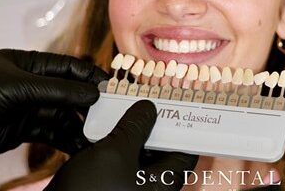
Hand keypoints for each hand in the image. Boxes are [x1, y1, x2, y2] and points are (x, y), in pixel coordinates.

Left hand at [0, 49, 107, 153]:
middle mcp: (31, 84)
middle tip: (107, 114)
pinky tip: (78, 145)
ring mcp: (27, 107)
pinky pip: (51, 133)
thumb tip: (92, 92)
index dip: (91, 76)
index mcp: (28, 65)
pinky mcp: (23, 129)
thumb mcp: (20, 88)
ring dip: (80, 126)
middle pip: (69, 92)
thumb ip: (58, 90)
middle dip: (88, 104)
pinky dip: (66, 140)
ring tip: (95, 134)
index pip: (68, 67)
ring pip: (62, 115)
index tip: (110, 87)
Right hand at [45, 100, 198, 190]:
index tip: (178, 106)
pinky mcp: (108, 184)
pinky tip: (100, 126)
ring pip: (135, 151)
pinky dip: (112, 142)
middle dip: (151, 124)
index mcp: (161, 184)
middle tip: (144, 102)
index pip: (184, 151)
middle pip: (159, 148)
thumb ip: (135, 128)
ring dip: (128, 130)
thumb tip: (149, 108)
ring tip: (121, 108)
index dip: (182, 127)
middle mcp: (148, 186)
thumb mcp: (115, 154)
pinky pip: (117, 159)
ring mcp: (128, 185)